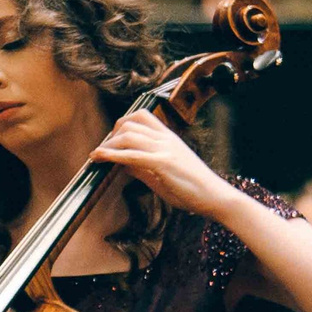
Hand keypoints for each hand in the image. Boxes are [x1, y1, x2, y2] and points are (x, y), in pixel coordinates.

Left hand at [90, 108, 234, 217]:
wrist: (215, 196)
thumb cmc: (192, 188)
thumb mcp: (163, 174)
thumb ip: (142, 167)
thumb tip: (122, 165)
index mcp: (169, 138)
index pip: (142, 116)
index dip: (122, 124)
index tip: (111, 140)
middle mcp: (166, 139)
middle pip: (131, 122)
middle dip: (111, 135)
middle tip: (102, 151)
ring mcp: (165, 149)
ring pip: (128, 135)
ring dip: (108, 145)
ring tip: (96, 157)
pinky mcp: (163, 163)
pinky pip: (131, 155)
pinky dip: (111, 155)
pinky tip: (99, 158)